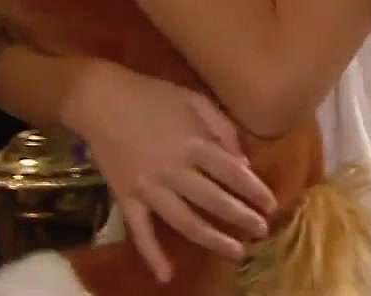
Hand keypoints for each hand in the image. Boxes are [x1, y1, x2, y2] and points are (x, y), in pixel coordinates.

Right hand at [64, 60, 276, 281]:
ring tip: (236, 252)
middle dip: (241, 218)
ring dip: (212, 240)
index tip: (271, 205)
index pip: (232, 173)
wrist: (99, 98)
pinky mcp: (126, 197)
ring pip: (185, 221)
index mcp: (193, 143)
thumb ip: (221, 127)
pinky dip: (152, 254)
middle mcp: (174, 170)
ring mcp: (149, 187)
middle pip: (214, 201)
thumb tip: (243, 161)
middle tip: (261, 232)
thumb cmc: (150, 95)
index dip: (255, 191)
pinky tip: (166, 276)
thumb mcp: (193, 98)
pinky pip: (140, 230)